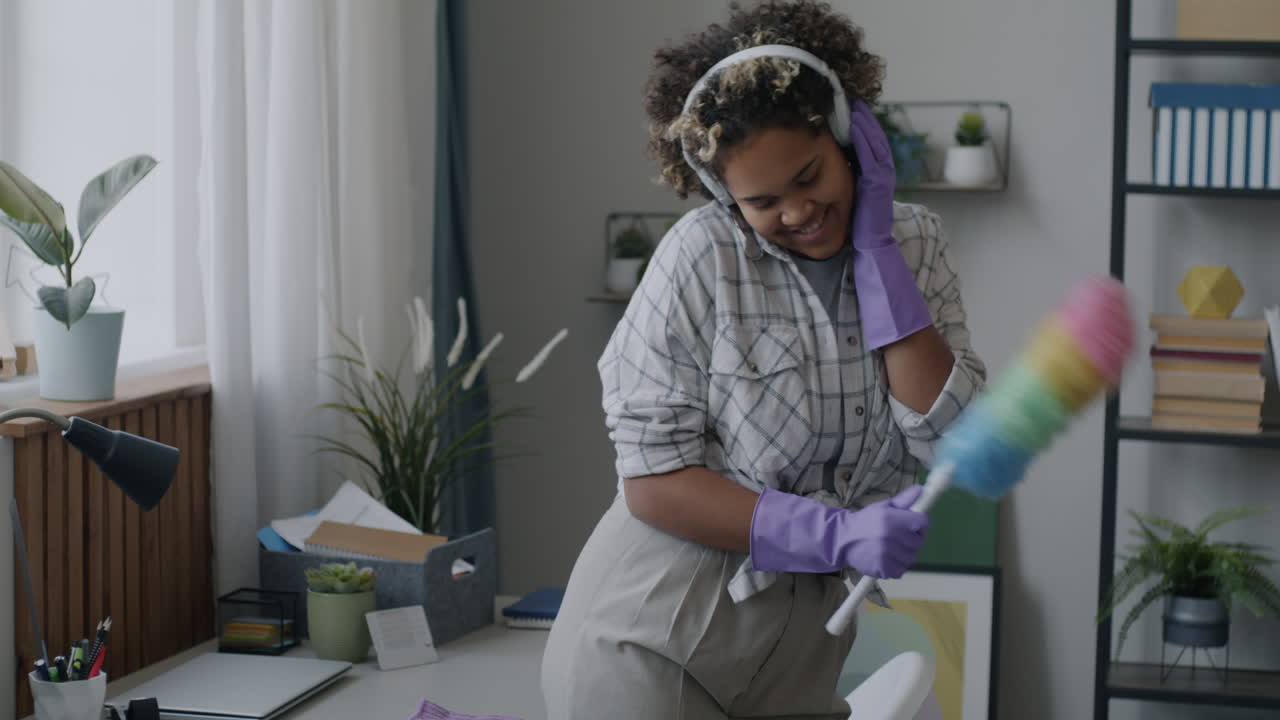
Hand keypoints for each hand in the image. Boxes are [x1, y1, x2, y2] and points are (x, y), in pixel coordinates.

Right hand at [838, 485, 928, 577]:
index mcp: (890, 518)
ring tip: (890, 548)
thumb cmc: (864, 522)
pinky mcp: (884, 569)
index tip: (914, 524)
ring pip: (911, 557)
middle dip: (911, 539)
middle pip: (919, 541)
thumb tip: (921, 489)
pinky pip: (901, 570)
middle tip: (898, 536)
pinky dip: (896, 566)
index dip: (921, 523)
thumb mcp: (883, 507)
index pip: (923, 522)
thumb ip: (903, 500)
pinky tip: (886, 558)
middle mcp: (889, 536)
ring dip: (904, 554)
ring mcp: (887, 555)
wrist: (842, 540)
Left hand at [846, 99, 932, 349]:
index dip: (846, 146)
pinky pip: (874, 173)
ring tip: (852, 105)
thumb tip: (798, 230)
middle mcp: (871, 207)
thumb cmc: (861, 293)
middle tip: (845, 102)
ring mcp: (877, 208)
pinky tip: (860, 130)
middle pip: (864, 159)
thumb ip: (828, 240)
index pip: (852, 172)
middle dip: (856, 131)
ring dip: (864, 132)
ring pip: (873, 160)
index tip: (830, 123)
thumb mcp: (839, 259)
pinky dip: (869, 149)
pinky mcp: (878, 211)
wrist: (885, 309)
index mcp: (860, 215)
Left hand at [848, 99, 896, 248]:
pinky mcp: (878, 186)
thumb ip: (842, 181)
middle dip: (862, 119)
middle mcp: (878, 175)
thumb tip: (823, 167)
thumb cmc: (855, 227)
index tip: (845, 109)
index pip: (865, 146)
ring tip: (854, 105)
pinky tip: (856, 126)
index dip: (858, 127)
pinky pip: (872, 156)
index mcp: (870, 177)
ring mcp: (880, 180)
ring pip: (874, 144)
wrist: (867, 250)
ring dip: (865, 124)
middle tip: (850, 99)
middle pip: (871, 140)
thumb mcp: (846, 198)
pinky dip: (865, 139)